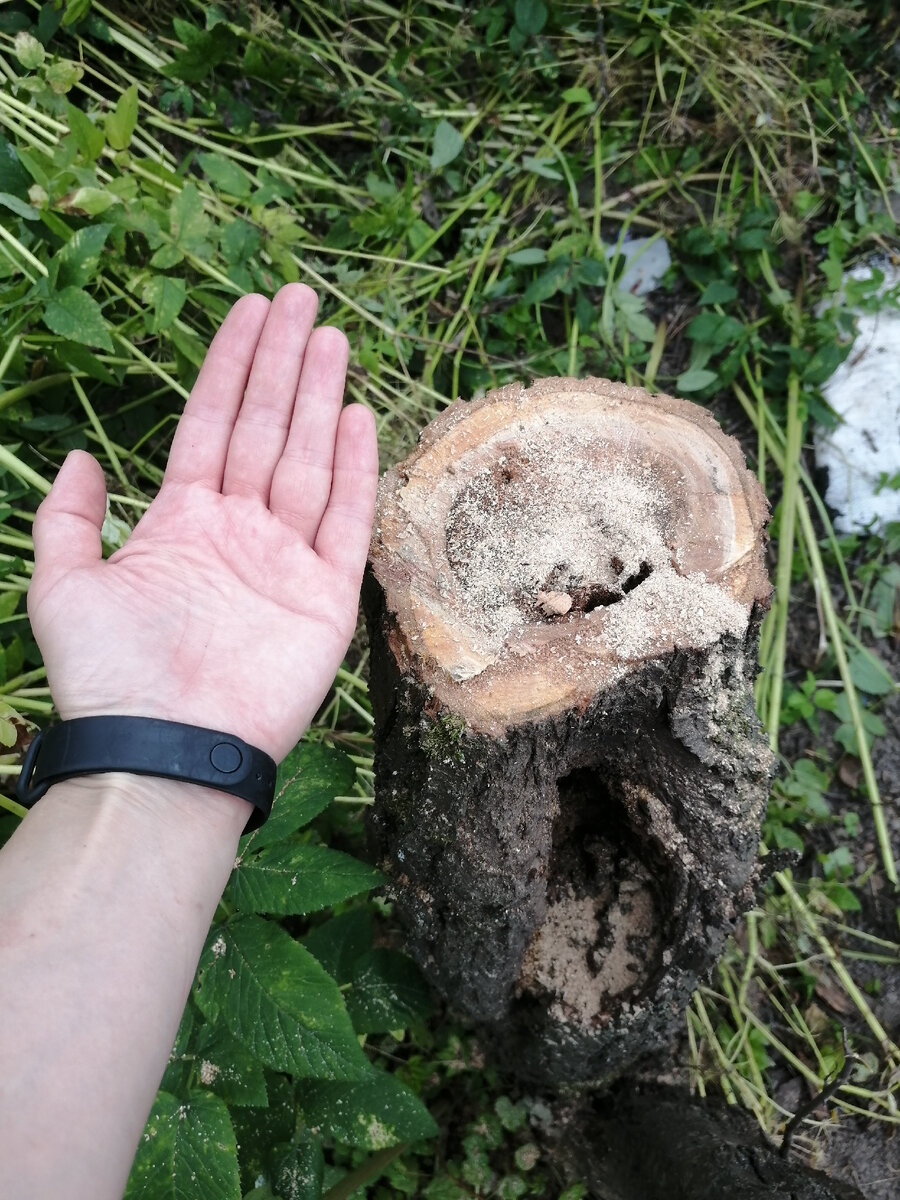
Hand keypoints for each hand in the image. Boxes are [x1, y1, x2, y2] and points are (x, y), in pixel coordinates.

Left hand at [27, 284, 377, 762]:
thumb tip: (79, 456)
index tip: (246, 310)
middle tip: (298, 299)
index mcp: (180, 522)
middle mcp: (237, 531)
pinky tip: (356, 417)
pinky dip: (353, 470)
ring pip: (305, 459)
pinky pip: (344, 521)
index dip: (228, 366)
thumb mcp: (60, 587)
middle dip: (280, 363)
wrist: (165, 749)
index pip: (210, 423)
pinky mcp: (325, 596)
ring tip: (329, 337)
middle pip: (263, 428)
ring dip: (318, 398)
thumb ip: (68, 519)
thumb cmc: (110, 674)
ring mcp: (284, 560)